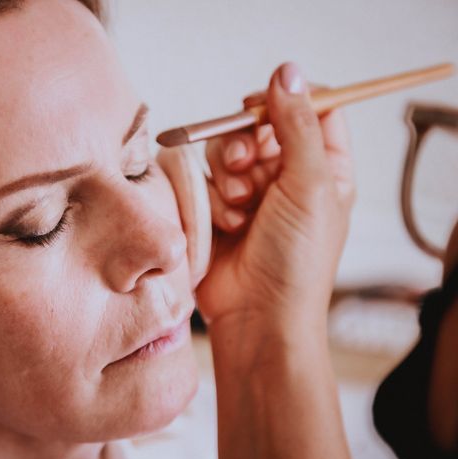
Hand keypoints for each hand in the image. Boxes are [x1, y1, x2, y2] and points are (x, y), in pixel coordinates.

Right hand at [195, 62, 354, 331]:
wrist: (257, 314)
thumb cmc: (296, 259)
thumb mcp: (310, 185)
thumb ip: (297, 125)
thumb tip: (287, 71)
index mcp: (324, 166)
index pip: (311, 109)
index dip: (285, 100)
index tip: (261, 107)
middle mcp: (286, 175)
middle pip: (259, 125)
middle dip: (245, 144)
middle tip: (245, 167)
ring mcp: (250, 192)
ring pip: (226, 150)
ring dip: (228, 176)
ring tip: (239, 210)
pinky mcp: (218, 208)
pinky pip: (206, 179)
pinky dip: (214, 199)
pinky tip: (227, 226)